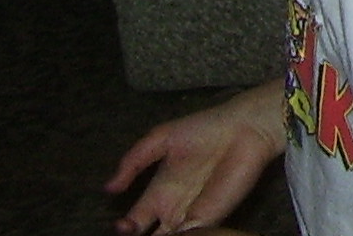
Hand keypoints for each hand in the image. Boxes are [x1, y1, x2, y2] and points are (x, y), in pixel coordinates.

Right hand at [106, 78, 286, 234]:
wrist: (243, 128)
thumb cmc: (204, 129)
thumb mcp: (161, 138)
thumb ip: (133, 161)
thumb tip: (108, 188)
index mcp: (159, 191)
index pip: (135, 221)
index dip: (124, 228)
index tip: (120, 226)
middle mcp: (173, 209)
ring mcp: (192, 215)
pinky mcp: (212, 218)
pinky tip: (170, 235)